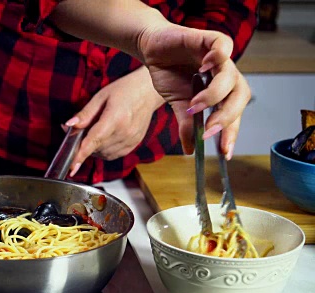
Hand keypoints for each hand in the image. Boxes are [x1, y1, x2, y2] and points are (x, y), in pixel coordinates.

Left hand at [65, 66, 164, 175]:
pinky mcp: (134, 144)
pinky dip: (105, 151)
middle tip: (81, 132)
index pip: (94, 141)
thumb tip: (69, 125)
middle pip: (97, 149)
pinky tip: (105, 139)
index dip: (81, 155)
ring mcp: (131, 140)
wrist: (149, 91)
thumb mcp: (101, 96)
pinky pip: (114, 155)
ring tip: (96, 132)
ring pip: (104, 154)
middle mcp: (124, 132)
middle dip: (84, 144)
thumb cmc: (125, 90)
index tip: (71, 168)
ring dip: (95, 149)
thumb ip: (85, 114)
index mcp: (114, 119)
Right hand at [138, 23, 251, 158]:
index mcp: (222, 92)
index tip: (224, 152)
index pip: (234, 113)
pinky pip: (223, 46)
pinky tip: (203, 67)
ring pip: (231, 77)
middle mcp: (225, 75)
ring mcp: (219, 58)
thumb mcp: (178, 103)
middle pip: (240, 95)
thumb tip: (190, 149)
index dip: (231, 132)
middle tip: (209, 130)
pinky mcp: (210, 40)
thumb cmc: (169, 73)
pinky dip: (218, 57)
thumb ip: (187, 123)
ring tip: (194, 105)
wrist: (153, 49)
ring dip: (215, 95)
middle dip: (227, 116)